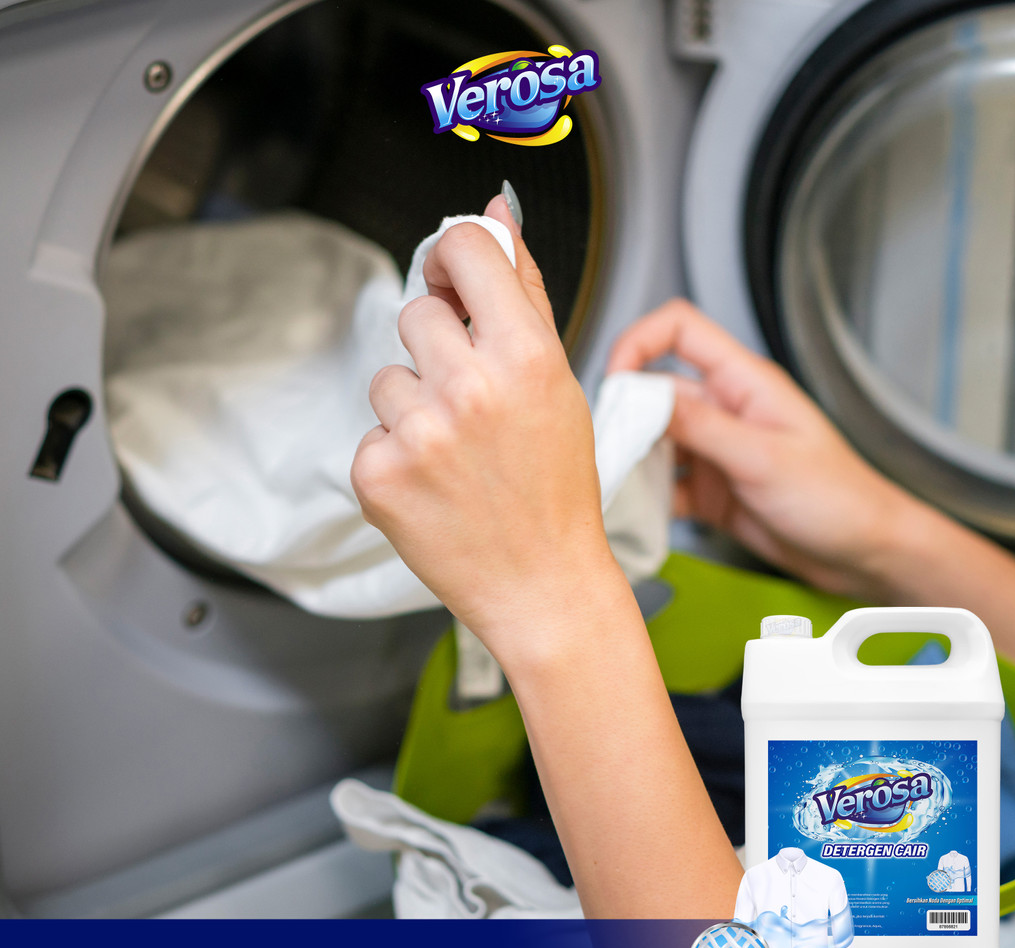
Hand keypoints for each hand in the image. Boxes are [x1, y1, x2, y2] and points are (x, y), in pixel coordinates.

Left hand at [351, 197, 618, 660]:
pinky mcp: (377, 475)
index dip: (454, 258)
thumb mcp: (559, 383)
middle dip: (441, 350)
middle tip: (475, 405)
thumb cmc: (557, 488)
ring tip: (457, 453)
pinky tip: (434, 484)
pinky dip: (396, 453)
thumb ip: (524, 291)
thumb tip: (497, 213)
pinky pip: (371, 431)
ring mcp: (417, 434)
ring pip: (387, 375)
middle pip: (417, 313)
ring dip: (414, 405)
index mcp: (523, 355)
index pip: (461, 249)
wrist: (542, 584)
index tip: (455, 280)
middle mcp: (468, 388)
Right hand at [606, 299, 922, 596]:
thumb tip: (644, 401)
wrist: (863, 554)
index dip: (638, 342)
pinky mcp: (709, 490)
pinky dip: (645, 499)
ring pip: (652, 442)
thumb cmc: (838, 498)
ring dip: (631, 461)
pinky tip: (639, 513)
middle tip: (606, 449)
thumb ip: (702, 428)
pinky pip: (663, 486)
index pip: (679, 330)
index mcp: (744, 383)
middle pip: (653, 392)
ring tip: (616, 485)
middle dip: (624, 417)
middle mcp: (724, 411)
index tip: (613, 380)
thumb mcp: (764, 458)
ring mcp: (714, 451)